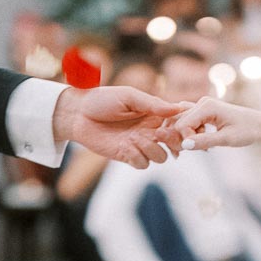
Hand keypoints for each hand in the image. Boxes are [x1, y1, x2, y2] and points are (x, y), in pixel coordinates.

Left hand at [53, 86, 186, 169]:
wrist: (77, 114)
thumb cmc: (101, 99)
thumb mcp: (129, 96)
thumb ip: (152, 104)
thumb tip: (178, 108)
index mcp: (153, 114)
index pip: (178, 122)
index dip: (184, 126)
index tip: (180, 124)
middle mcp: (149, 130)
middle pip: (175, 143)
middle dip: (173, 141)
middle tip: (159, 134)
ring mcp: (139, 145)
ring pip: (161, 157)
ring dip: (153, 149)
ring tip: (136, 138)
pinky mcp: (127, 156)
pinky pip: (142, 164)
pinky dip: (137, 156)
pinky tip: (125, 146)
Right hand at [172, 97, 260, 150]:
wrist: (259, 125)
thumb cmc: (247, 130)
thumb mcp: (227, 139)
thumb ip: (205, 141)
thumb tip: (184, 145)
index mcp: (206, 106)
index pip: (181, 125)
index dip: (186, 140)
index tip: (204, 149)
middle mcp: (201, 102)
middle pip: (178, 123)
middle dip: (184, 140)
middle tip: (202, 151)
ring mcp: (201, 106)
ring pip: (181, 123)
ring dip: (186, 138)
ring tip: (204, 148)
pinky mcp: (202, 111)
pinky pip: (187, 122)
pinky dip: (190, 134)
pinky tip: (201, 143)